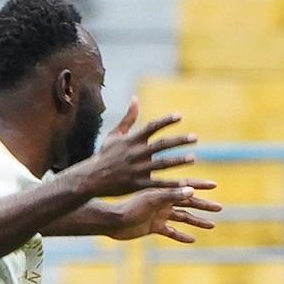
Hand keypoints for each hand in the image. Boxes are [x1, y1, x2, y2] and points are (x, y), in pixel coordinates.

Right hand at [72, 98, 201, 198]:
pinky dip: (171, 185)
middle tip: (194, 137)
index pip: (151, 127)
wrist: (90, 179)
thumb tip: (135, 98)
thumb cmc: (103, 156)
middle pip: (160, 145)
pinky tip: (185, 186)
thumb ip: (128, 118)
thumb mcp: (114, 135)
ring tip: (192, 158)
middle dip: (178, 141)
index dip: (166, 121)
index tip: (180, 116)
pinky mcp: (136, 184)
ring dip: (177, 161)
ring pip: (161, 164)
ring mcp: (136, 170)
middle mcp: (135, 154)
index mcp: (131, 141)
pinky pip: (157, 184)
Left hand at [106, 182, 223, 242]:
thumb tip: (191, 192)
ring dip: (196, 222)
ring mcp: (159, 215)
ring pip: (182, 218)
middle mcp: (163, 203)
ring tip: (211, 225)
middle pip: (188, 204)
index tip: (215, 185)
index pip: (186, 188)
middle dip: (204, 206)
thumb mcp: (151, 200)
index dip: (201, 186)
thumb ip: (170, 195)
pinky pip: (171, 232)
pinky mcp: (154, 228)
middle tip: (220, 208)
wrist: (112, 221)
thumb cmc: (128, 207)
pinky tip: (192, 240)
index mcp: (164, 193)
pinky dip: (181, 236)